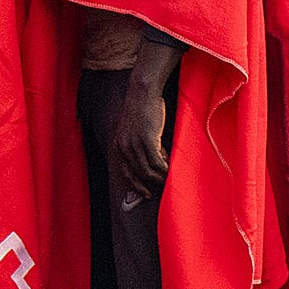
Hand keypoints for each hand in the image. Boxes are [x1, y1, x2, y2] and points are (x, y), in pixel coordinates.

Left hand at [105, 57, 172, 204]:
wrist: (142, 93)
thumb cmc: (142, 111)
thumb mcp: (135, 132)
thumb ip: (140, 148)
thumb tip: (156, 163)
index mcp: (117, 147)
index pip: (125, 174)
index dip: (136, 187)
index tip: (147, 195)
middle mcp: (122, 148)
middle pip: (138, 175)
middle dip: (151, 184)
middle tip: (164, 186)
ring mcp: (133, 145)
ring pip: (148, 171)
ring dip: (160, 177)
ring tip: (170, 177)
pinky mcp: (146, 140)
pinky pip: (157, 162)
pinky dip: (165, 169)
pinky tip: (171, 169)